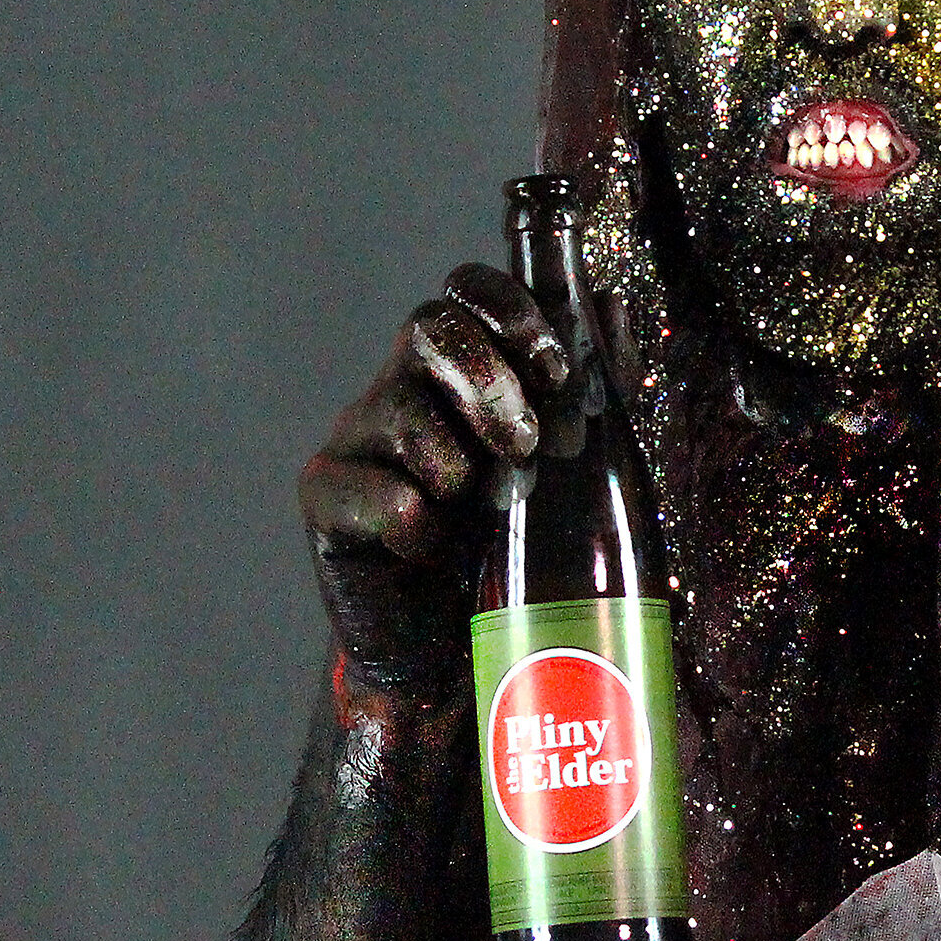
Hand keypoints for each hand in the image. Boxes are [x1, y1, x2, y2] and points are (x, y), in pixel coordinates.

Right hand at [298, 264, 567, 703]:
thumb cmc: (518, 547)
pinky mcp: (326, 500)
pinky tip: (426, 547)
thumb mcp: (572, 464)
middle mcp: (403, 390)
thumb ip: (594, 388)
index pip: (466, 292)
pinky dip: (412, 522)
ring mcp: (358, 441)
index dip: (508, 308)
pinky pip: (369, 491)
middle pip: (430, 327)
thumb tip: (615, 304)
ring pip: (403, 412)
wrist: (458, 649)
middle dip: (489, 383)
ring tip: (475, 513)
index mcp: (463, 371)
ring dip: (458, 466)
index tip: (552, 363)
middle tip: (522, 447)